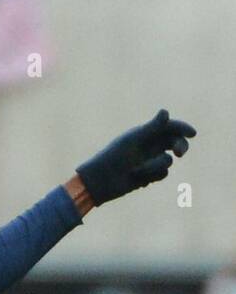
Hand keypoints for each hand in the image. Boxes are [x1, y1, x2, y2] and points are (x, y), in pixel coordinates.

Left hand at [75, 109, 195, 205]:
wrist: (100, 181)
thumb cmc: (112, 157)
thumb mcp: (132, 141)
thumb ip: (151, 128)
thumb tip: (165, 112)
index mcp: (145, 133)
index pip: (170, 127)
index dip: (182, 128)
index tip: (193, 133)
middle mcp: (150, 146)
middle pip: (175, 142)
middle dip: (180, 146)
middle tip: (179, 153)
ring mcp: (150, 160)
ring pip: (168, 161)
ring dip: (154, 167)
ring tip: (136, 171)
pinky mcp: (149, 175)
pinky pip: (162, 174)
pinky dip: (152, 176)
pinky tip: (137, 179)